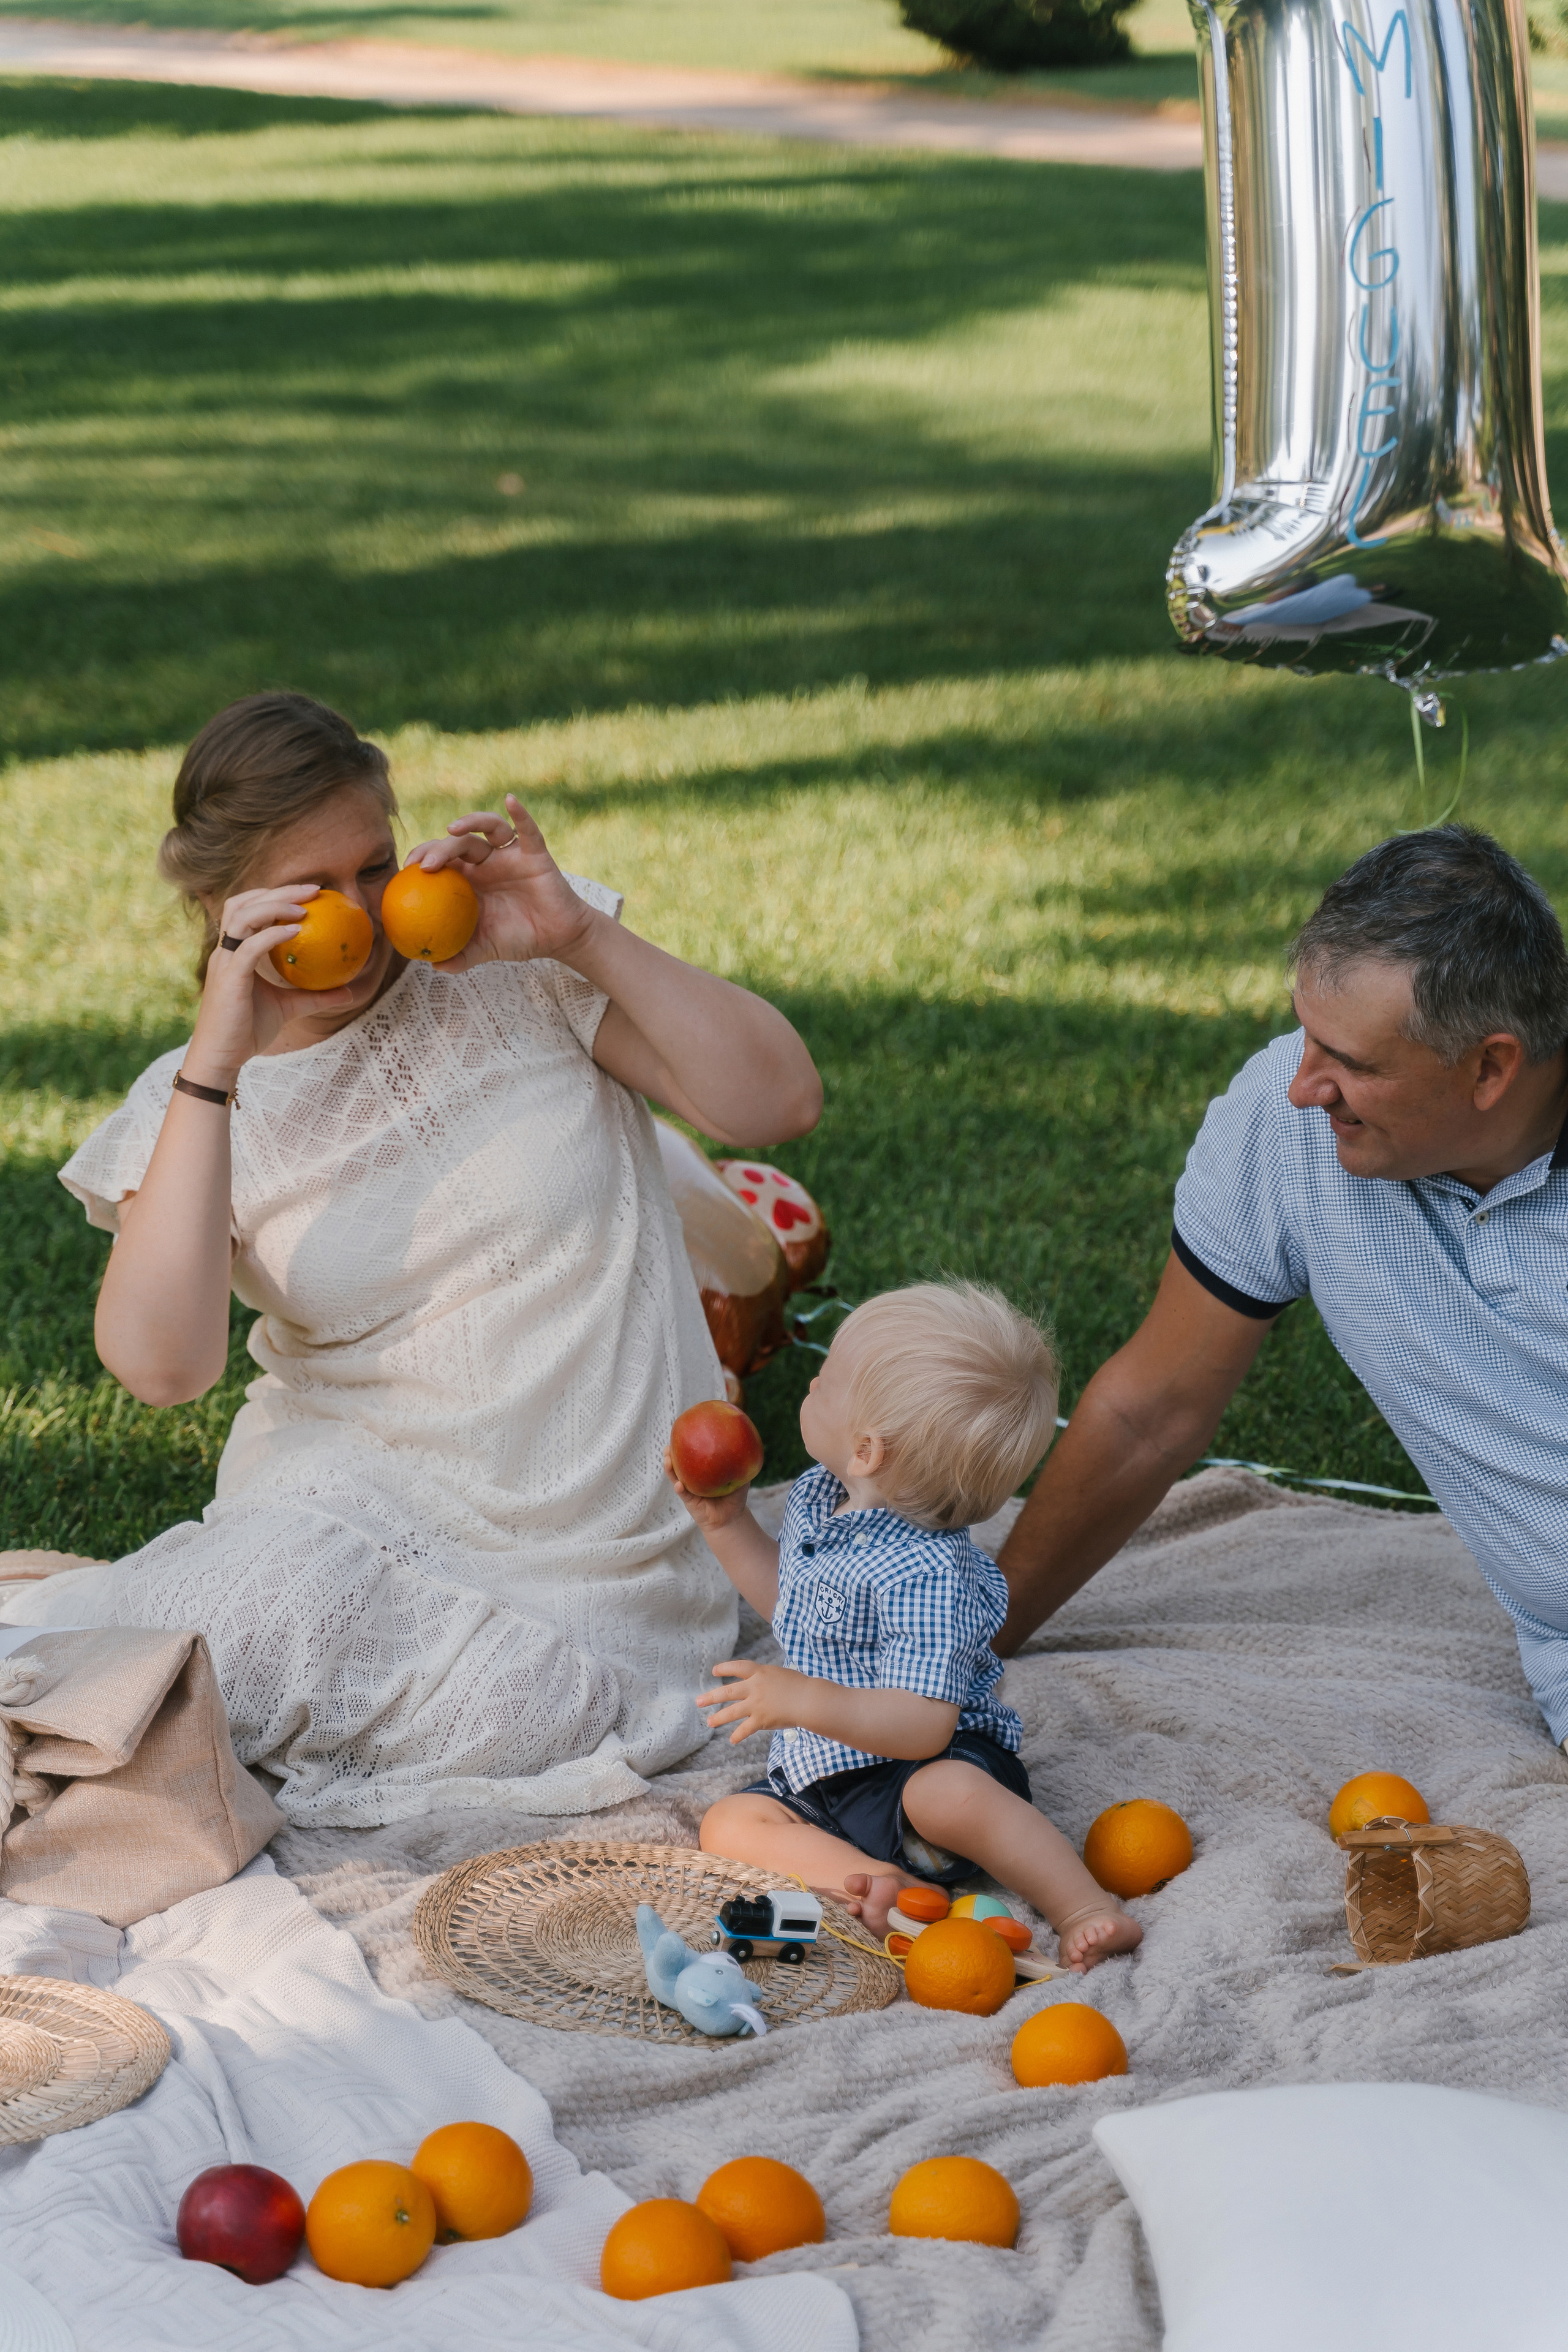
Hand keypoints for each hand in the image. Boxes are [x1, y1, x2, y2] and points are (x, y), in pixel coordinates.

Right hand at [182, 885, 361, 1086]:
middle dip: (277, 891)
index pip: (247, 909)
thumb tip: (350, 992)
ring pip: (241, 916)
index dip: (274, 895)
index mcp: (234, 952)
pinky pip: (249, 947)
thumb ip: (316, 996)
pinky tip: (296, 930)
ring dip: (273, 905)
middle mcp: (225, 951)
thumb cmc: (248, 1031)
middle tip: (313, 889)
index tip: (309, 893)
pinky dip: (271, 934)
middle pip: (243, 903)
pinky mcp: (229, 977)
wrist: (222, 1057)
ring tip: (304, 906)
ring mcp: (224, 962)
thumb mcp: (289, 1008)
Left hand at [397, 793, 596, 971]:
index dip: (423, 859)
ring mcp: (510, 854)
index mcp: (471, 880)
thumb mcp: (485, 949)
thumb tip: (432, 965)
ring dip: (469, 822)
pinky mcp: (535, 853)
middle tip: (423, 863)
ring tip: (452, 830)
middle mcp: (488, 861)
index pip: (442, 861)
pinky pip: (527, 829)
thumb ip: (460, 956)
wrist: (558, 938)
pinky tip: (510, 800)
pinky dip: (520, 813)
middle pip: (459, 843)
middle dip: (438, 847)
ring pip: (487, 828)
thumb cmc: (520, 939)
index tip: (407, 870)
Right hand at [663, 1447, 753, 1531]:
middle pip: (678, 1463)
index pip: (691, 1454)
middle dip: (670, 1454)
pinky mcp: (689, 1501)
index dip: (684, 1444)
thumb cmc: (735, 1497)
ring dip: (670, 1469)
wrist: (731, 1518)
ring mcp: (689, 1489)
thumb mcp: (741, 1478)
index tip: (679, 1433)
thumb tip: (748, 1446)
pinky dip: (680, 1488)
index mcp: (701, 1470)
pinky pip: (683, 1494)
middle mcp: (692, 1478)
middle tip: (667, 1446)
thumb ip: (742, 1465)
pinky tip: (679, 1484)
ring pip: (675, 1477)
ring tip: (667, 1460)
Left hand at [696, 1658, 811, 1744]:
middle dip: (711, 1696)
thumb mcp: (781, 1675)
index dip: (725, 1668)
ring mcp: (756, 1704)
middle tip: (698, 1701)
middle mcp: (755, 1687)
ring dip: (719, 1718)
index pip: (738, 1667)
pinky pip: (745, 1729)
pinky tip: (732, 1740)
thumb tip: (764, 1686)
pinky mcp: (761, 1719)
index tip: (714, 1671)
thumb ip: (769, 1680)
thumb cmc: (801, 1686)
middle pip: (728, 1691)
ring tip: (709, 1722)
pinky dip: (738, 1735)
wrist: (808, 1699)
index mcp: (760, 1673)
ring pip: (732, 1711)